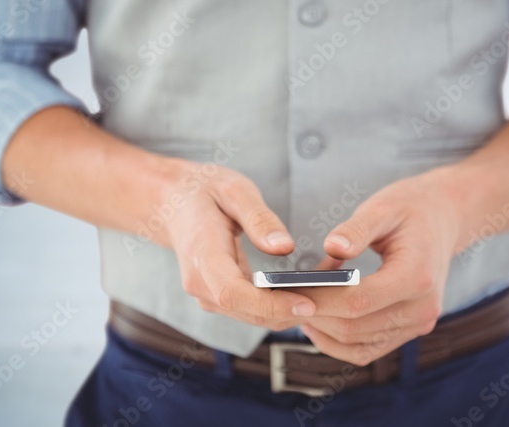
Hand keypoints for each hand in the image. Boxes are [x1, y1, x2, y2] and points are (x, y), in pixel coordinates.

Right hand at [156, 161, 315, 328]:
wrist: (172, 204)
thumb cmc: (204, 192)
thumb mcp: (234, 190)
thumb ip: (259, 219)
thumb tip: (285, 247)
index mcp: (202, 255)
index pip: (234, 294)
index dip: (271, 305)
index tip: (308, 304)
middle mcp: (201, 284)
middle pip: (248, 313)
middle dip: (291, 312)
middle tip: (336, 302)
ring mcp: (207, 295)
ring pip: (252, 317)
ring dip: (288, 313)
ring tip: (329, 299)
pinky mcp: (218, 298)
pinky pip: (251, 311)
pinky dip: (279, 308)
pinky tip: (308, 295)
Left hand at [289, 168, 466, 365]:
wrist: (444, 219)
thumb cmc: (410, 209)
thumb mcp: (382, 208)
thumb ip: (356, 229)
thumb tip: (331, 247)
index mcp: (418, 275)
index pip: (359, 301)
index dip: (319, 300)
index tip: (284, 291)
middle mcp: (423, 308)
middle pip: (356, 327)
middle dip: (314, 316)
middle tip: (280, 300)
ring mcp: (419, 323)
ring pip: (359, 345)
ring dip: (323, 332)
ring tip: (294, 308)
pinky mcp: (411, 329)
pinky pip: (368, 350)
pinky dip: (339, 342)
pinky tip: (317, 321)